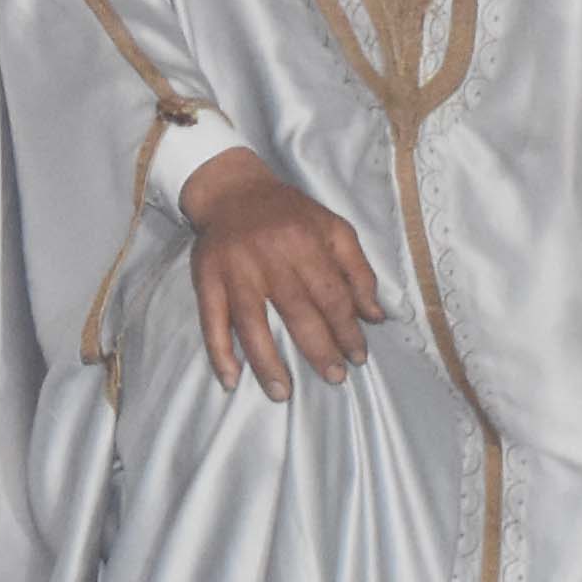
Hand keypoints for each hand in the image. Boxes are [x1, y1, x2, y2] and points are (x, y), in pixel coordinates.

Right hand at [179, 148, 382, 396]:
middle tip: (334, 378)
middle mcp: (269, 256)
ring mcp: (235, 269)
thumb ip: (357, 270)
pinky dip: (219, 351)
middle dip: (318, 350)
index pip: (331, 295)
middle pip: (296, 312)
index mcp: (304, 241)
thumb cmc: (288, 212)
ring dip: (267, 362)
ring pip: (251, 323)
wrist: (231, 189)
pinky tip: (231, 379)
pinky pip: (212, 320)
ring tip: (282, 393)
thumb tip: (375, 317)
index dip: (347, 329)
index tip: (358, 356)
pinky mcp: (206, 278)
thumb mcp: (332, 227)